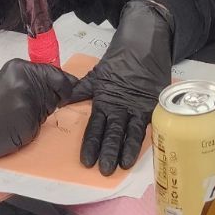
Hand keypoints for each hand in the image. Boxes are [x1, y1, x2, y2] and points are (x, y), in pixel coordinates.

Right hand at [0, 60, 72, 167]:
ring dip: (41, 114)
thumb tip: (64, 83)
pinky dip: (33, 126)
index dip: (66, 84)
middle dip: (52, 100)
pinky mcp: (29, 122)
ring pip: (50, 108)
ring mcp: (28, 102)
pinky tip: (16, 126)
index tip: (69, 89)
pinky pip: (42, 124)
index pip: (57, 73)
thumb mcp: (8, 81)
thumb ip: (32, 78)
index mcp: (20, 68)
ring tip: (17, 115)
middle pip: (57, 91)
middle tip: (27, 106)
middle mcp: (26, 82)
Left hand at [69, 0, 172, 174]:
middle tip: (105, 170)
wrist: (144, 44)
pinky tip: (147, 151)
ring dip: (127, 149)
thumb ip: (80, 91)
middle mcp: (120, 105)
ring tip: (124, 165)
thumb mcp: (96, 75)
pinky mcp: (153, 104)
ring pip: (132, 131)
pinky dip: (147, 137)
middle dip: (109, 152)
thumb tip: (61, 102)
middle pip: (113, 133)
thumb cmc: (118, 60)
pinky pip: (149, 123)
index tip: (87, 161)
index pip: (95, 126)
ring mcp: (138, 105)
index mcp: (104, 99)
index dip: (91, 144)